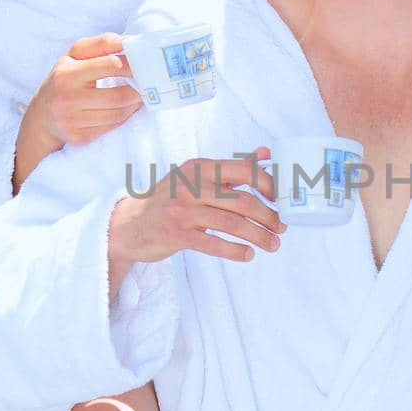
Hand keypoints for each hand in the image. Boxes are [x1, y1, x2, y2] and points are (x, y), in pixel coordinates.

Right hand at [24, 32, 142, 155]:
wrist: (42, 116)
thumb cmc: (63, 79)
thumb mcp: (74, 56)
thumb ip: (99, 44)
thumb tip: (126, 41)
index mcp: (66, 74)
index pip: (109, 66)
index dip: (131, 65)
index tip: (142, 64)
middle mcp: (66, 99)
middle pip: (117, 96)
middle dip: (138, 90)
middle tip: (149, 84)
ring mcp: (71, 121)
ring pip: (117, 114)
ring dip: (134, 105)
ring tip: (141, 95)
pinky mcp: (79, 138)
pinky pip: (111, 127)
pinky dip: (124, 117)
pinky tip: (128, 108)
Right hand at [109, 148, 285, 282]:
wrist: (128, 224)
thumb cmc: (170, 200)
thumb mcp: (196, 177)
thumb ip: (231, 168)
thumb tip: (266, 155)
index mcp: (200, 167)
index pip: (244, 170)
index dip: (269, 185)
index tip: (282, 200)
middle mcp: (191, 185)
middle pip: (242, 200)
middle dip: (267, 216)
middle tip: (281, 228)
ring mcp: (182, 210)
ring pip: (231, 224)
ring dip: (257, 236)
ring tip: (272, 245)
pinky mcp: (175, 234)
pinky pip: (212, 244)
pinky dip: (234, 251)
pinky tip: (248, 255)